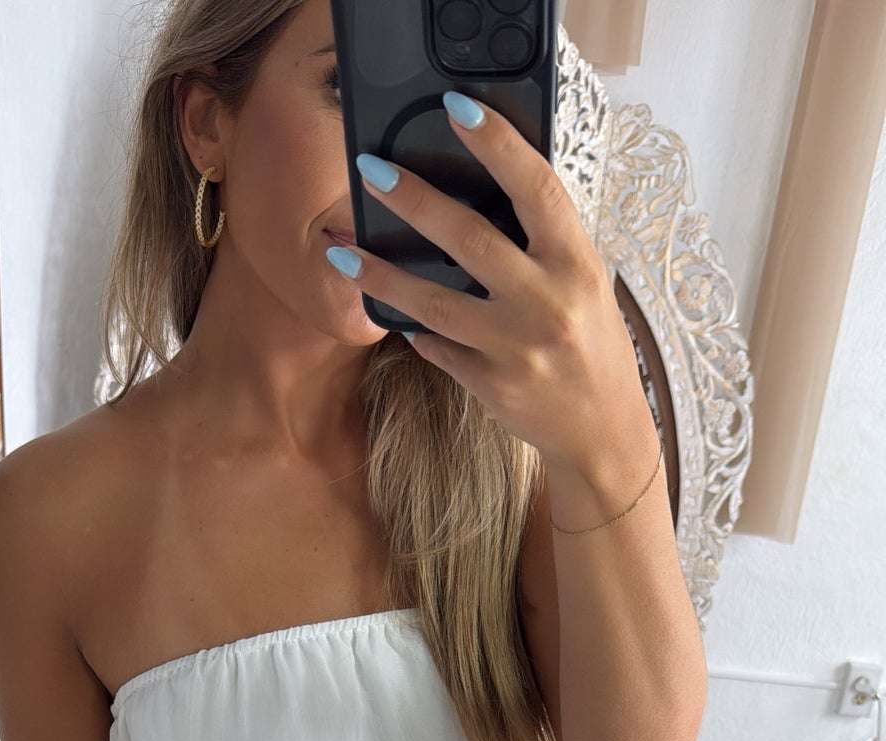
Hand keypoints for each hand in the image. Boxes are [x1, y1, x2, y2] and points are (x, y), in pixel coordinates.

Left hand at [339, 93, 654, 479]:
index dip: (497, 144)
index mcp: (576, 264)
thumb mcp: (584, 283)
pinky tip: (390, 313)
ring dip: (383, 276)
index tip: (457, 107)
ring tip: (343, 251)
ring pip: (435, 303)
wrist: (603, 428)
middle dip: (414, 200)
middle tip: (371, 171)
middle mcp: (547, 303)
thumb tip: (484, 194)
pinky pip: (439, 349)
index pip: (535, 189)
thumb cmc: (592, 345)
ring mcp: (516, 348)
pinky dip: (414, 330)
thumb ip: (543, 245)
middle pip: (470, 239)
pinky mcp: (492, 386)